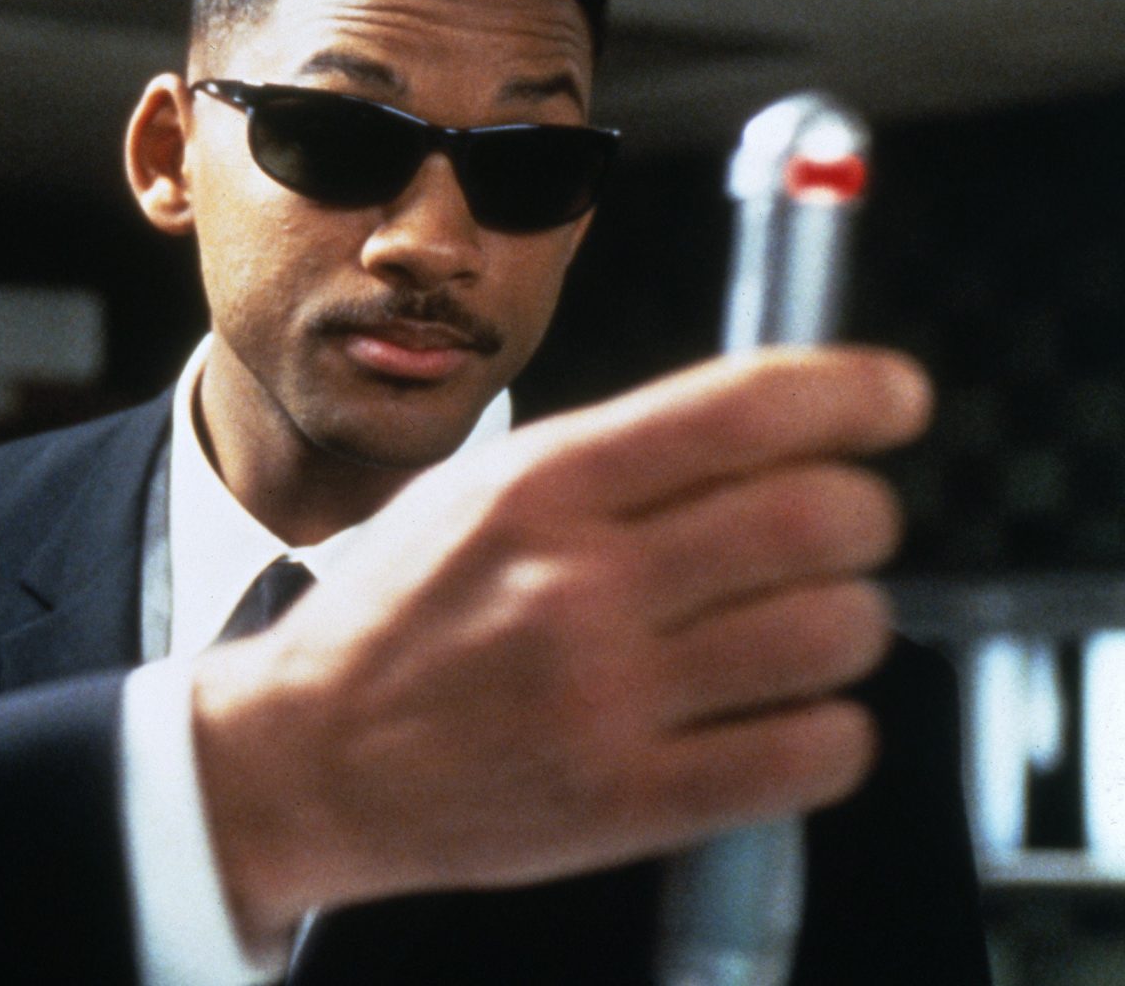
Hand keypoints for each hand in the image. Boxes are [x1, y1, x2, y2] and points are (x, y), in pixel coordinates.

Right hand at [187, 346, 931, 942]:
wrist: (302, 759)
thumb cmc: (395, 621)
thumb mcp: (474, 494)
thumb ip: (609, 459)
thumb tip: (769, 421)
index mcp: (539, 488)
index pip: (744, 408)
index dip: (852, 394)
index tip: (891, 401)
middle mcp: (578, 583)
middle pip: (820, 517)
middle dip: (860, 514)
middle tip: (838, 532)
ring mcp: (606, 698)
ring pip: (834, 632)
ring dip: (847, 623)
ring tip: (798, 628)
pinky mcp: (627, 801)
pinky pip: (812, 753)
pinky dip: (831, 731)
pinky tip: (786, 717)